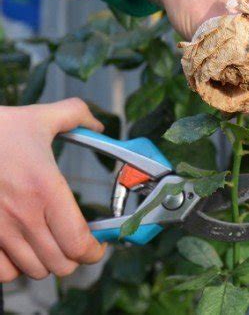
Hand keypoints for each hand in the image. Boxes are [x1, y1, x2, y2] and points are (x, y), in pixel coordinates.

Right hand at [0, 98, 105, 282]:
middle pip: (61, 264)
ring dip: (48, 260)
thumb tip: (99, 125)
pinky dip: (18, 266)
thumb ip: (76, 115)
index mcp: (45, 188)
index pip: (78, 241)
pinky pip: (4, 273)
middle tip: (75, 240)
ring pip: (35, 271)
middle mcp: (22, 215)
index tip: (99, 245)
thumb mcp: (41, 116)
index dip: (94, 251)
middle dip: (75, 256)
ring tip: (50, 241)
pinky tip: (22, 246)